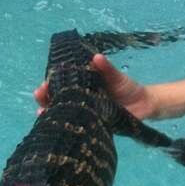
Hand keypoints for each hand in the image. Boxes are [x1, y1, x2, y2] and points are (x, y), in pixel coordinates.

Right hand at [33, 54, 156, 119]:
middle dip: (45, 97)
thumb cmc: (127, 88)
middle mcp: (81, 100)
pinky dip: (67, 127)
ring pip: (63, 113)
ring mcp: (85, 113)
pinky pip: (77, 127)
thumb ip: (107, 69)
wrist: (144, 105)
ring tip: (42, 112)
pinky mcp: (93, 126)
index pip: (61, 84)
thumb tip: (96, 57)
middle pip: (57, 99)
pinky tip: (58, 128)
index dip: (50, 84)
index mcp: (83, 86)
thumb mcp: (117, 77)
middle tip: (40, 94)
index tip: (44, 84)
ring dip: (50, 113)